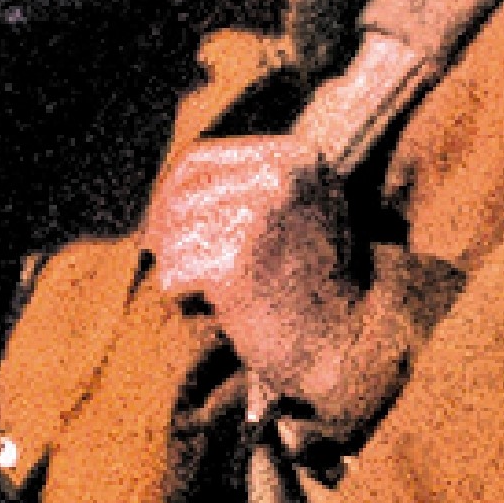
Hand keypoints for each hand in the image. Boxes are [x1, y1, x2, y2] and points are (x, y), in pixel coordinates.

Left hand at [145, 129, 413, 438]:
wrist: (346, 343)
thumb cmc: (314, 283)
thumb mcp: (299, 211)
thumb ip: (249, 185)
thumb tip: (169, 183)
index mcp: (296, 158)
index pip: (201, 159)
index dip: (169, 191)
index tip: (160, 222)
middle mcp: (280, 178)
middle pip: (183, 194)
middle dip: (163, 228)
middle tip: (157, 255)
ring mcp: (260, 217)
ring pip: (175, 233)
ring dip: (172, 263)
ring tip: (189, 286)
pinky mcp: (238, 261)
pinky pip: (176, 270)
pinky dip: (178, 291)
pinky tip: (199, 305)